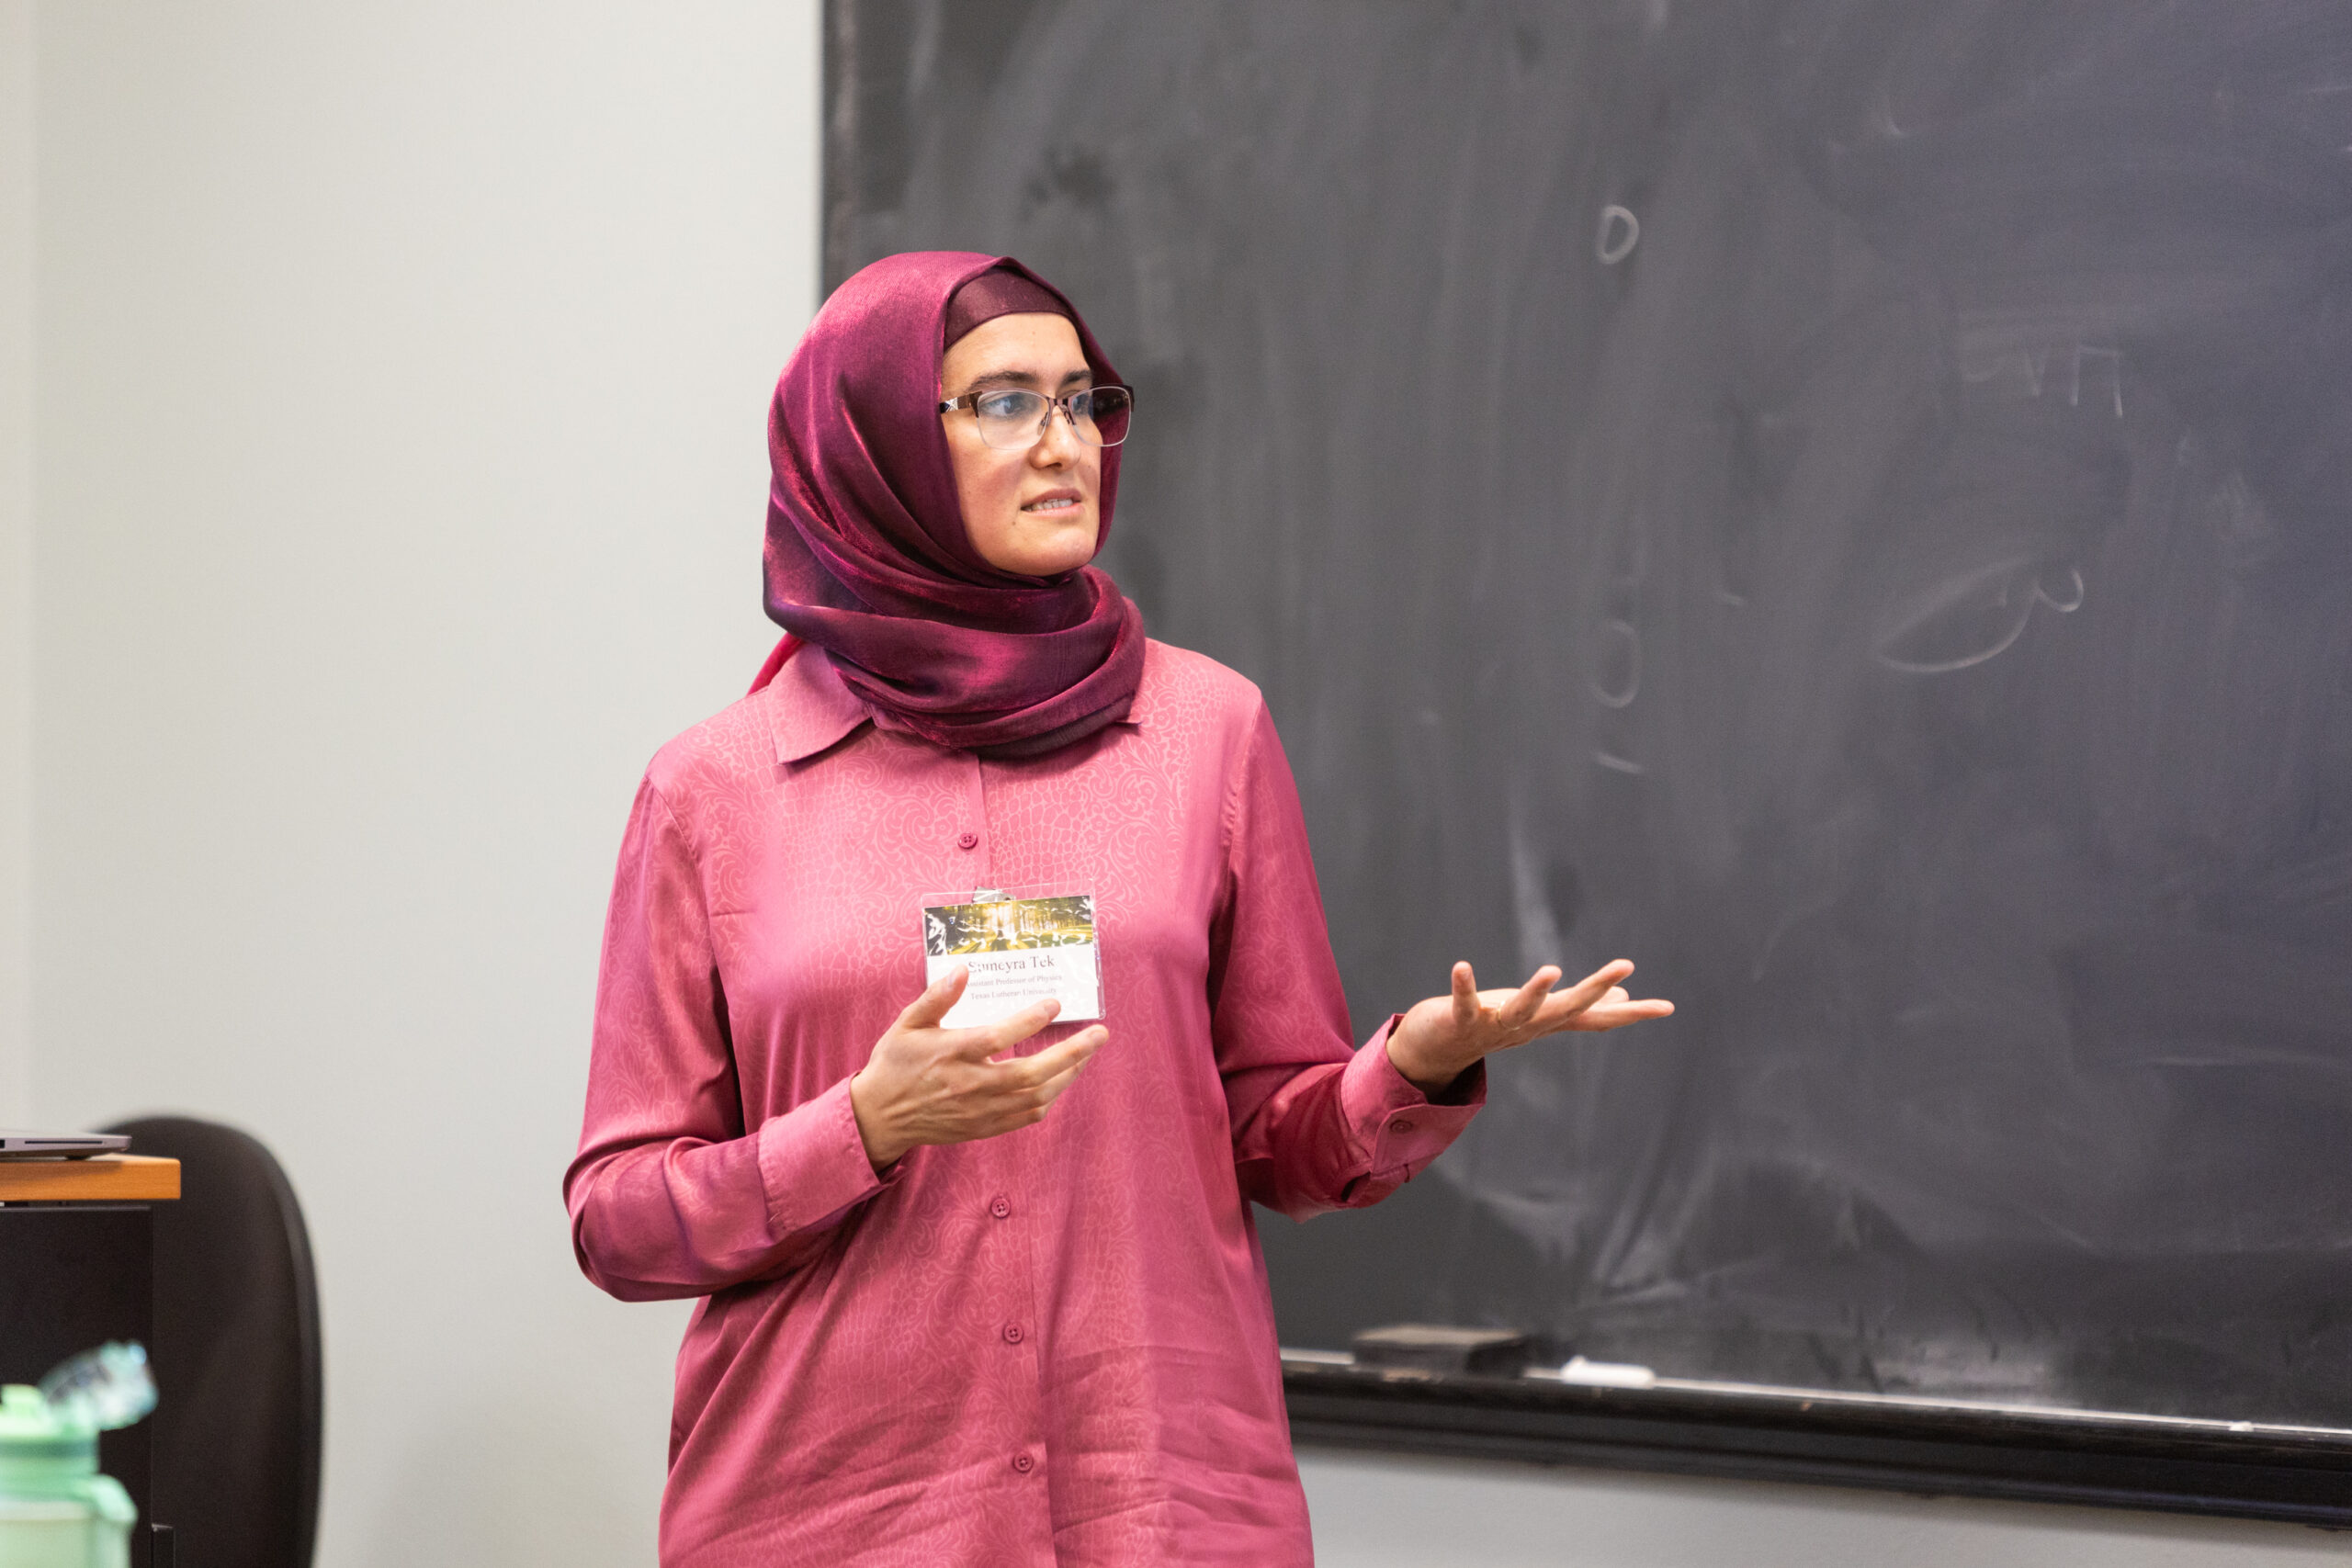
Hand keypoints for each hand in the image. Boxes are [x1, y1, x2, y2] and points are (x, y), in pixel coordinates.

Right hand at [847, 966, 1107, 1169]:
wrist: (879, 1117)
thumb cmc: (895, 1065)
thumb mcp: (908, 1024)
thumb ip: (937, 997)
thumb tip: (962, 970)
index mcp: (952, 1053)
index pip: (998, 1037)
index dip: (1029, 1020)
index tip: (1054, 1003)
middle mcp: (970, 1084)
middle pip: (1031, 1073)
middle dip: (1071, 1053)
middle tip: (1100, 1034)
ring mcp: (980, 1110)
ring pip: (1036, 1097)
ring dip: (1068, 1075)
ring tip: (1087, 1054)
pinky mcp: (984, 1127)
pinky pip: (1026, 1116)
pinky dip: (1050, 1098)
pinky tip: (1061, 1080)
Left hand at [1384, 959, 1673, 1096]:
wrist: (1437, 1053)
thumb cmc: (1492, 1024)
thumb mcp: (1540, 1015)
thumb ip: (1581, 1008)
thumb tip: (1621, 1000)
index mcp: (1547, 1022)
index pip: (1596, 1018)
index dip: (1632, 1014)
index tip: (1668, 1007)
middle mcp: (1527, 1028)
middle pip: (1567, 1010)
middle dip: (1596, 989)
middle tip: (1626, 964)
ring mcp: (1494, 1028)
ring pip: (1520, 1012)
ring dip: (1536, 993)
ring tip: (1552, 970)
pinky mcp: (1460, 1022)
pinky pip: (1463, 1004)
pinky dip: (1463, 987)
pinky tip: (1461, 966)